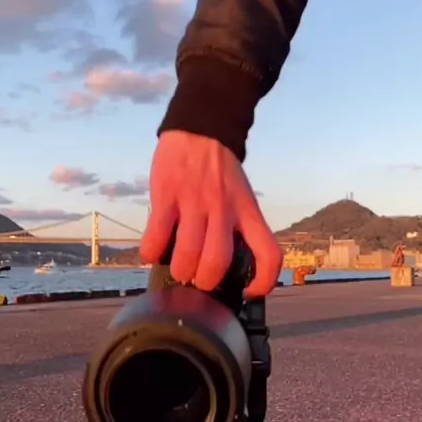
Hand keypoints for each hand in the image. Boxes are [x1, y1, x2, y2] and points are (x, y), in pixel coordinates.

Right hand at [140, 130, 282, 296]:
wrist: (200, 130)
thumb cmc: (219, 172)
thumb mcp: (240, 197)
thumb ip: (236, 226)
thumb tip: (222, 265)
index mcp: (247, 211)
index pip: (269, 253)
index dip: (264, 281)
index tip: (250, 292)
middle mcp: (223, 209)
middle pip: (218, 261)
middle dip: (205, 281)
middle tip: (198, 280)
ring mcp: (194, 202)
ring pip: (188, 253)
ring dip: (180, 270)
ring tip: (178, 269)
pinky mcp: (167, 195)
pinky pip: (157, 235)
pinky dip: (152, 252)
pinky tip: (152, 253)